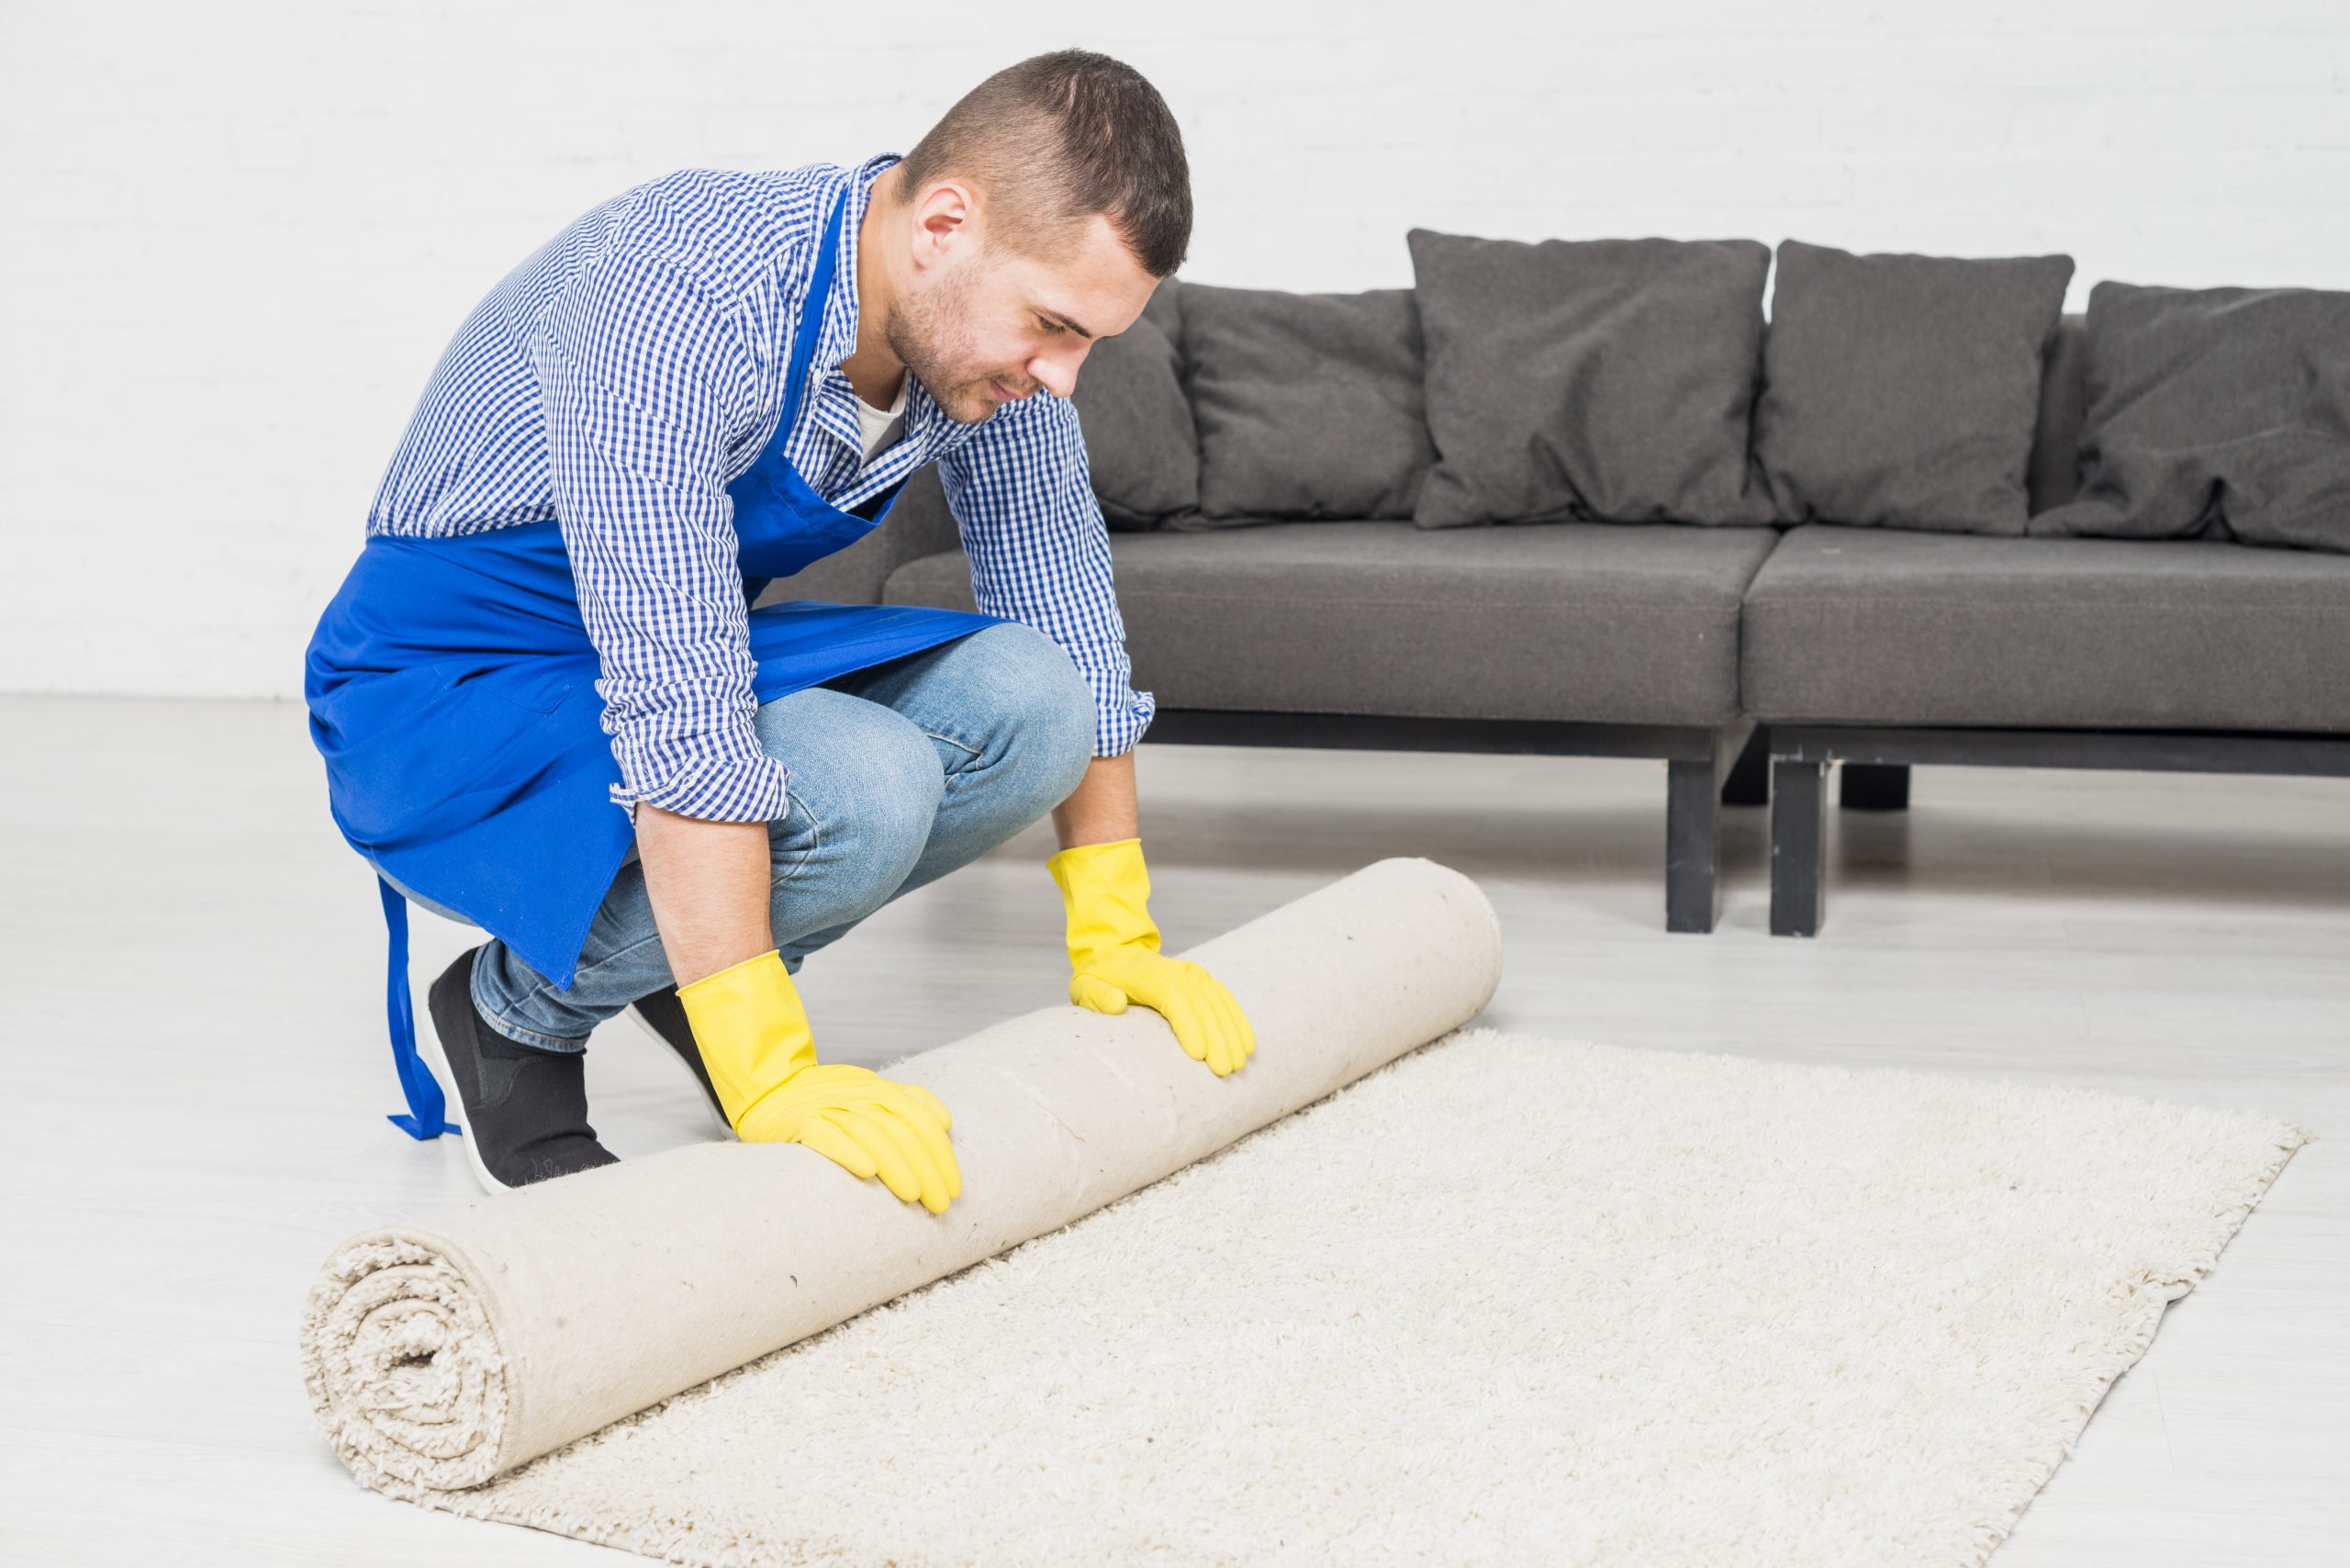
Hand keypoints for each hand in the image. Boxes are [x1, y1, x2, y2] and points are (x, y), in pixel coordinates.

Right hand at [674, 948, 961, 1213]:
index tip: (953, 1188)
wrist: (770, 1090)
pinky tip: (867, 1171)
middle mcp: (856, 1094)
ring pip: (869, 1133)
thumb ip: (907, 1101)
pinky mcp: (798, 1121)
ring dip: (896, 1165)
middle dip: (926, 1168)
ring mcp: (827, 1106)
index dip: (940, 1154)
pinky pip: (825, 1135)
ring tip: (914, 1195)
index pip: (919, 1120)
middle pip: (900, 1129)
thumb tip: (944, 1122)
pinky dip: (848, 1151)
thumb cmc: (826, 1100)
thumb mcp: (869, 1092)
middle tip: (939, 1203)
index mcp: (878, 1088)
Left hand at [1046, 837, 1256, 1076]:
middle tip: (1224, 1071)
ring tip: (1239, 1064)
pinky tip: (1247, 1044)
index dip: (1189, 1027)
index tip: (1199, 1056)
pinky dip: (1238, 1021)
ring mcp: (1194, 974)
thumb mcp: (1085, 987)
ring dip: (1232, 1034)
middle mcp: (1178, 971)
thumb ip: (1097, 996)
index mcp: (1150, 974)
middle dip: (1217, 1039)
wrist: (1115, 953)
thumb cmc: (1099, 978)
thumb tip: (1117, 1004)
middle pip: (1203, 1005)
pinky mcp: (1204, 981)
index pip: (1175, 999)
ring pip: (1219, 1004)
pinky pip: (1226, 1000)